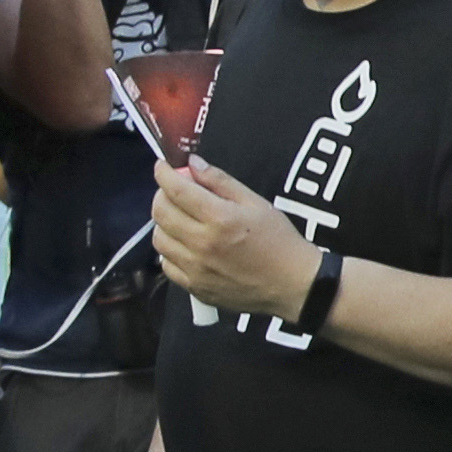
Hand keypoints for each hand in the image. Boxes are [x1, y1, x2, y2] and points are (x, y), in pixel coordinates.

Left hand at [152, 156, 317, 316]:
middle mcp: (202, 244)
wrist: (292, 284)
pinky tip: (186, 246)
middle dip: (162, 195)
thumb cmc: (279, 241)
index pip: (176, 189)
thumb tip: (193, 164)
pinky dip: (170, 251)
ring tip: (180, 220)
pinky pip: (167, 265)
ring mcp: (196, 269)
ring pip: (159, 239)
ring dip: (164, 224)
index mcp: (219, 218)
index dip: (164, 173)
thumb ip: (221, 181)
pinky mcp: (195, 288)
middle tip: (174, 192)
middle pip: (160, 212)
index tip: (162, 167)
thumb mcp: (255, 203)